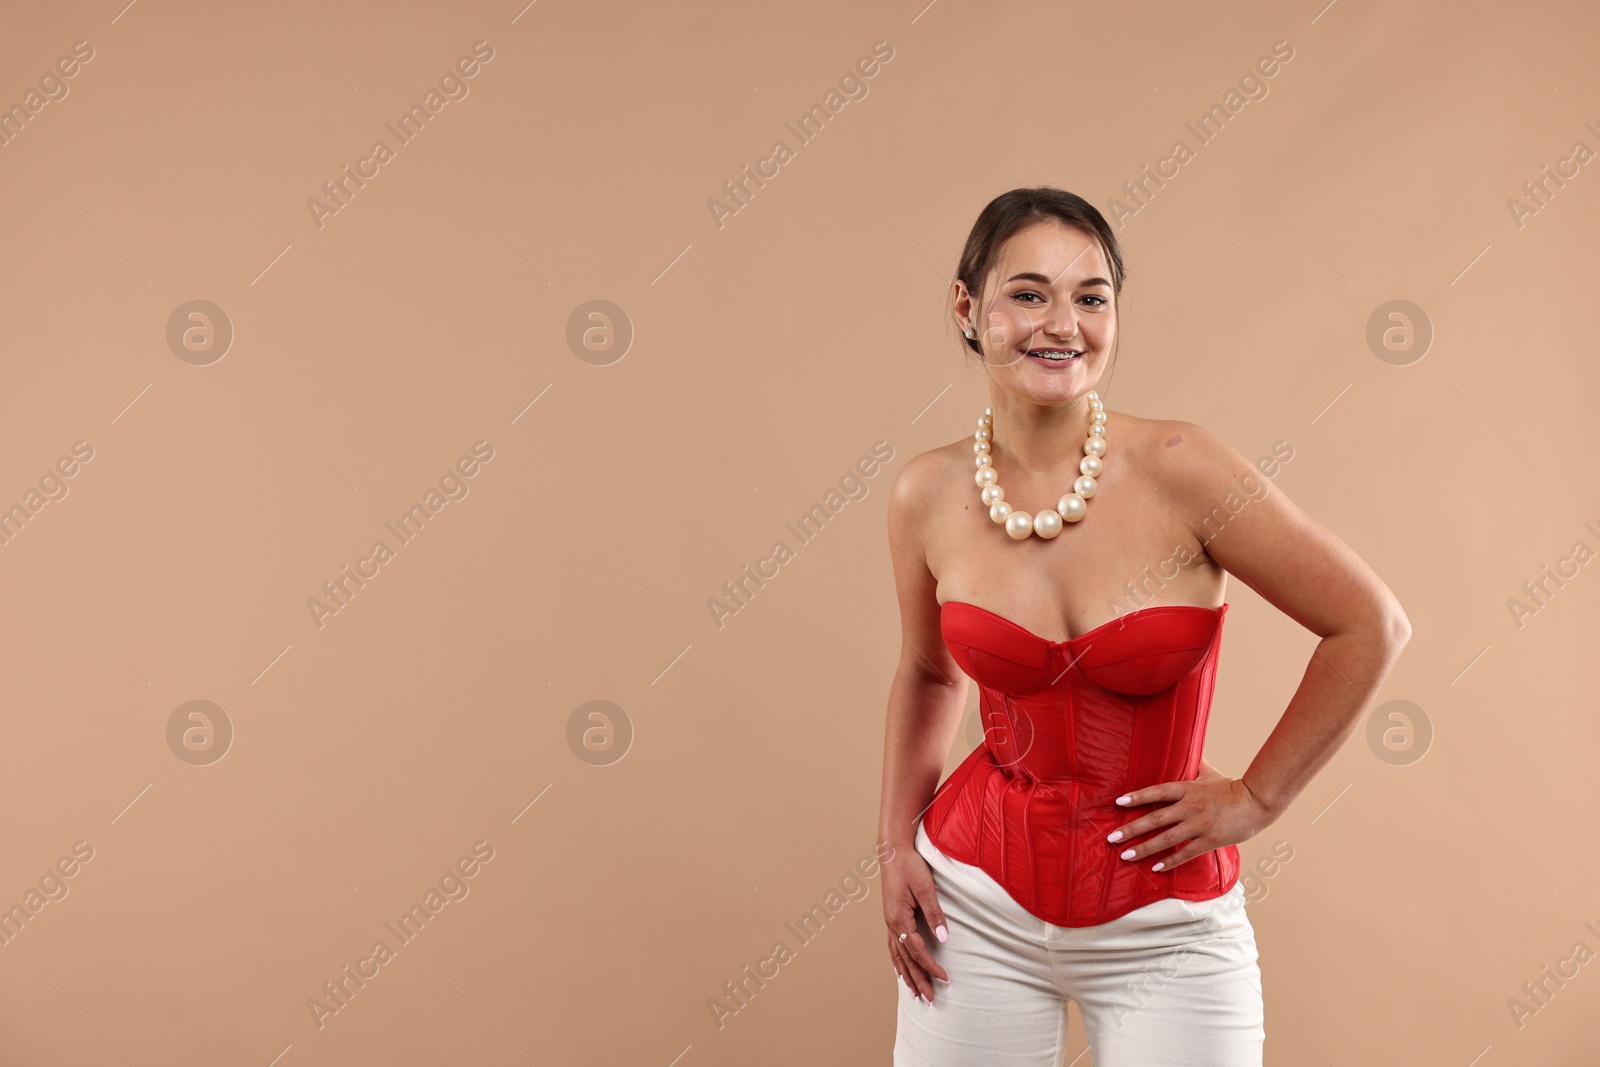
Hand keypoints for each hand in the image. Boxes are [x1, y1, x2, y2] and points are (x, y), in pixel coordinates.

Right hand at [880, 842, 950, 1003]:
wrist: (892, 850)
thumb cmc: (909, 866)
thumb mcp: (925, 888)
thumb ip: (934, 914)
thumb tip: (944, 938)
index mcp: (898, 918)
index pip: (917, 951)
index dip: (930, 967)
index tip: (945, 979)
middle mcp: (891, 923)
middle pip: (905, 959)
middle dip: (918, 980)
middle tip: (929, 999)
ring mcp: (888, 921)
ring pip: (897, 955)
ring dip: (906, 975)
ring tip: (914, 993)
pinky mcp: (890, 916)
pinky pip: (892, 946)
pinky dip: (897, 961)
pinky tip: (899, 970)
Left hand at [1106, 768, 1273, 870]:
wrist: (1257, 802)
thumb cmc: (1232, 787)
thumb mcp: (1209, 773)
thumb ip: (1194, 764)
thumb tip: (1184, 750)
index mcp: (1187, 788)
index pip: (1156, 792)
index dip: (1137, 797)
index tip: (1118, 802)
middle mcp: (1189, 806)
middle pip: (1155, 818)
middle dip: (1131, 829)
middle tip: (1111, 837)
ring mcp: (1199, 824)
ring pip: (1166, 838)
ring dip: (1144, 848)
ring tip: (1126, 855)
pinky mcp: (1210, 839)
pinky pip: (1186, 852)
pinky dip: (1170, 861)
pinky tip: (1155, 867)